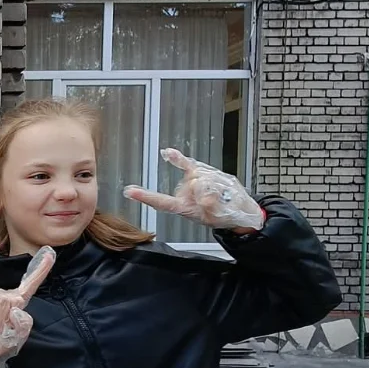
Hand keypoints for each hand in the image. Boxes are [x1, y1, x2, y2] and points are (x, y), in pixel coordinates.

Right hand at [0, 246, 55, 367]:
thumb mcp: (17, 337)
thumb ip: (24, 324)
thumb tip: (16, 310)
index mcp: (15, 303)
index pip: (30, 284)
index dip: (41, 269)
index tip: (50, 253)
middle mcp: (3, 297)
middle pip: (17, 300)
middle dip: (13, 318)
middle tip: (2, 330)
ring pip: (4, 303)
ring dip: (1, 322)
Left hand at [123, 148, 264, 231]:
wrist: (239, 209)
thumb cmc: (228, 214)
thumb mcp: (222, 214)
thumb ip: (212, 205)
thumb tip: (204, 196)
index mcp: (182, 207)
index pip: (161, 202)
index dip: (146, 197)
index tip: (129, 192)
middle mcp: (183, 193)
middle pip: (193, 183)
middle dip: (210, 191)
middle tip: (220, 201)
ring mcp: (190, 182)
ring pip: (201, 176)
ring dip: (216, 185)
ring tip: (222, 195)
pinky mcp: (200, 173)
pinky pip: (187, 163)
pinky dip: (178, 158)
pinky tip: (167, 152)